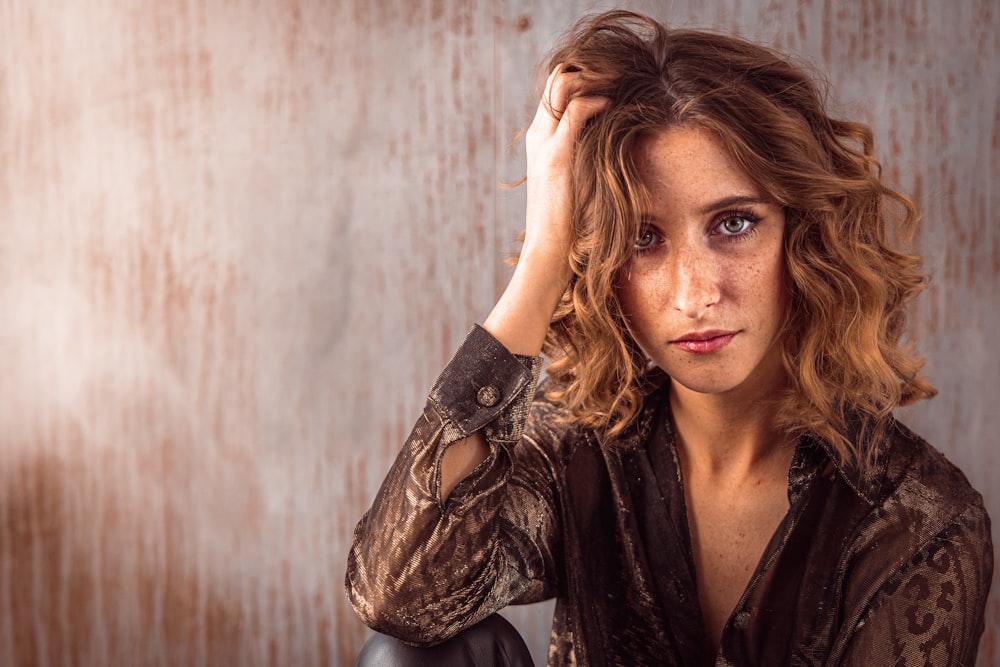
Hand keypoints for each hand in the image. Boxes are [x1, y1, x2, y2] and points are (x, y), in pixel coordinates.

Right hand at [521, 66, 609, 280]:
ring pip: (563, 84)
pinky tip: (614, 107)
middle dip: (592, 71)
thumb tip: (617, 154)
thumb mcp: (576, 186)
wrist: (547, 253)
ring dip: (595, 78)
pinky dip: (597, 100)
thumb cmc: (567, 226)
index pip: (557, 91)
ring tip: (621, 85)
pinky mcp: (556, 155)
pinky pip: (575, 109)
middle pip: (558, 79)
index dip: (585, 80)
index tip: (617, 84)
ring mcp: (545, 143)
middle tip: (624, 77)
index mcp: (541, 141)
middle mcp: (539, 136)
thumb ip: (587, 165)